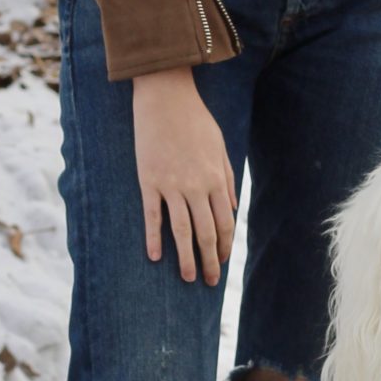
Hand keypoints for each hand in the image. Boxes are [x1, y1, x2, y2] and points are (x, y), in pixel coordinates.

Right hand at [132, 66, 236, 283]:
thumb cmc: (195, 121)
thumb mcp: (220, 147)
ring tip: (187, 278)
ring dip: (185, 257)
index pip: (223, 222)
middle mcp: (196, 186)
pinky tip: (155, 256)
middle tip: (210, 282)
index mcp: (215, 179)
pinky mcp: (149, 181)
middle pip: (204, 232)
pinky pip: (152, 215)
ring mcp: (171, 185)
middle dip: (209, 260)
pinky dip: (154, 237)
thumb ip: (227, 179)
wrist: (165, 98)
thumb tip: (231, 208)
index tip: (220, 261)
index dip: (223, 245)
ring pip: (181, 230)